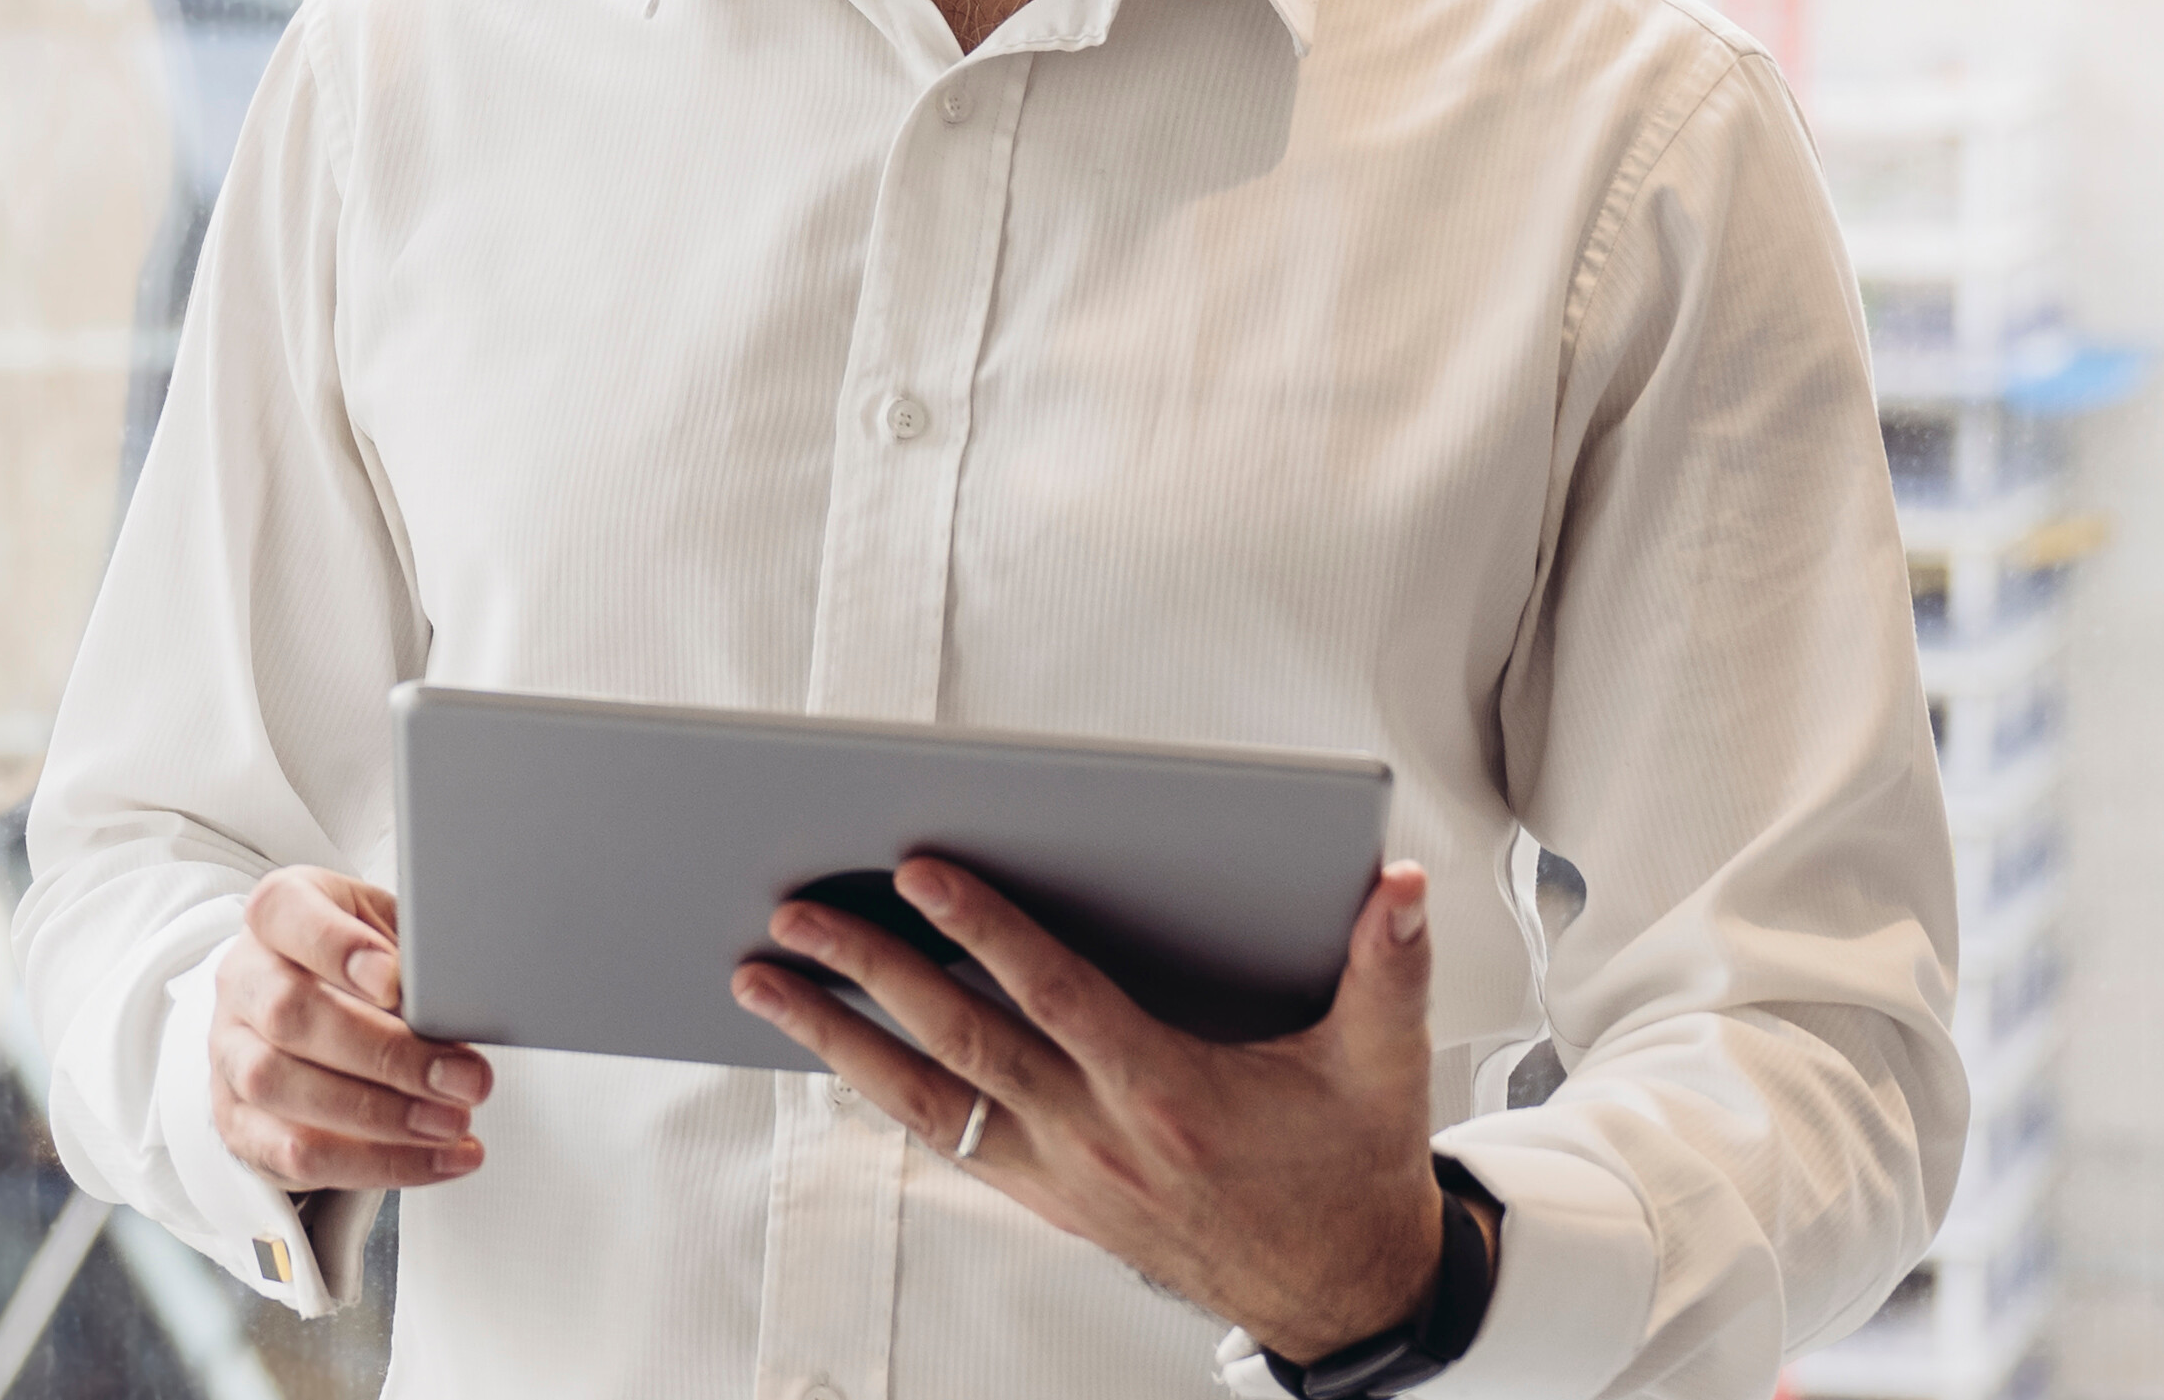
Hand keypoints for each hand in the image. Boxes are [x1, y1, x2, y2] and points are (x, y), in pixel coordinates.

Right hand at [207, 866, 495, 1189]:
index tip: (396, 981)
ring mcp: (230, 1053)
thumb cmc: (358, 973)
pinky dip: (374, 1163)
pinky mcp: (238, 1122)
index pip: (284, 912)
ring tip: (451, 1123)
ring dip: (380, 1117)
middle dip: (386, 1055)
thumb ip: (414, 958)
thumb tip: (460, 1002)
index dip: (337, 947)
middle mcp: (242, 981)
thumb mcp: (390, 937)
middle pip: (289, 1014)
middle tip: (460, 1078)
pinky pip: (293, 1153)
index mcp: (278, 917)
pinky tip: (433, 1158)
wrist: (311, 1016)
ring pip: (280, 1087)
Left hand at [737, 856, 1447, 1358]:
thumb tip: (1400, 885)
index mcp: (1166, 1093)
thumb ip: (1387, 968)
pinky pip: (948, 1140)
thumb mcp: (1384, 1067)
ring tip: (762, 983)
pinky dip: (882, 1095)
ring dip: (837, 1038)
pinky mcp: (1051, 1199)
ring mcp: (1063, 1176)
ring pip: (927, 1099)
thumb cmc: (1349, 1169)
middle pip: (960, 1039)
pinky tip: (833, 1054)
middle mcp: (1097, 1138)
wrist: (1340, 1291)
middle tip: (792, 915)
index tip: (918, 871)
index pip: (1052, 994)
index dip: (982, 930)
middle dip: (867, 972)